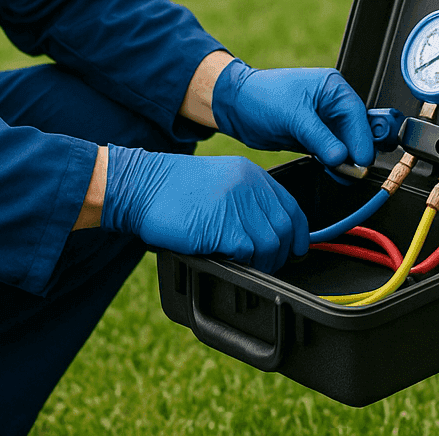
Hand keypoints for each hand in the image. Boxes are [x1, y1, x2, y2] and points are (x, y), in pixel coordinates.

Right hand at [100, 145, 307, 272]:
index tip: (296, 247)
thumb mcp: (218, 182)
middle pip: (286, 227)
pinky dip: (245, 263)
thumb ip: (244, 200)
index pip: (291, 206)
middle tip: (268, 263)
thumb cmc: (171, 190)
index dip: (298, 232)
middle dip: (283, 252)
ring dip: (265, 262)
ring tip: (249, 266)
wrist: (139, 186)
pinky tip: (231, 262)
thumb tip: (266, 231)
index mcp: (250, 173)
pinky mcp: (223, 226)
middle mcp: (249, 185)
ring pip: (272, 243)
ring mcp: (238, 204)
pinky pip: (249, 252)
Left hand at [210, 60, 373, 168]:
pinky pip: (332, 152)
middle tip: (355, 170)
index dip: (362, 139)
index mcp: (333, 88)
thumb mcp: (294, 116)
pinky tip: (333, 171)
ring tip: (343, 173)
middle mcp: (332, 104)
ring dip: (346, 160)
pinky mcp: (315, 137)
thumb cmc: (262, 96)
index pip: (357, 115)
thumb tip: (342, 158)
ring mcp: (325, 121)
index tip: (363, 160)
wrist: (237, 107)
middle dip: (356, 151)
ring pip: (346, 144)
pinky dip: (334, 163)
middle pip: (356, 131)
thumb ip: (320, 138)